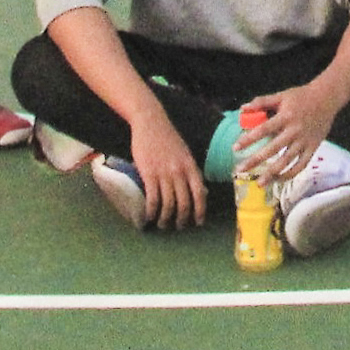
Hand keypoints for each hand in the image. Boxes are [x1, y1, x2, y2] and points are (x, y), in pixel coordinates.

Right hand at [128, 110, 207, 228]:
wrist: (150, 122)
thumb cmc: (168, 138)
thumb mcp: (185, 153)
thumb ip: (190, 171)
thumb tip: (200, 191)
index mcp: (191, 166)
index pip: (200, 193)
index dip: (200, 210)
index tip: (198, 222)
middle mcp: (180, 172)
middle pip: (184, 203)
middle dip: (182, 219)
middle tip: (178, 227)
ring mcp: (164, 173)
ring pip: (168, 204)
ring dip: (165, 218)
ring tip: (162, 224)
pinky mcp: (149, 174)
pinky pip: (153, 198)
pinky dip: (151, 211)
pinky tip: (148, 217)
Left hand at [234, 82, 340, 183]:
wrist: (327, 98)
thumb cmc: (301, 96)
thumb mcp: (281, 96)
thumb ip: (262, 102)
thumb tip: (243, 108)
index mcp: (285, 117)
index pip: (264, 129)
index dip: (249, 139)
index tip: (235, 148)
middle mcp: (294, 131)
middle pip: (273, 149)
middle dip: (255, 160)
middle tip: (240, 170)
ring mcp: (304, 141)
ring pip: (287, 161)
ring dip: (272, 173)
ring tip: (259, 183)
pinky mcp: (313, 148)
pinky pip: (301, 165)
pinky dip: (290, 174)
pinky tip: (278, 179)